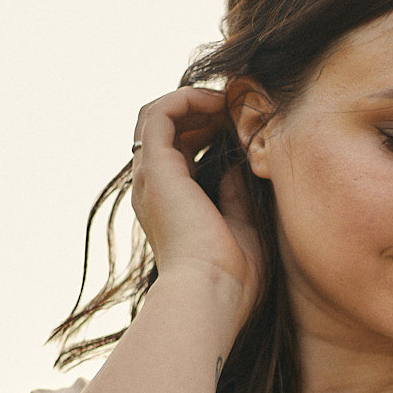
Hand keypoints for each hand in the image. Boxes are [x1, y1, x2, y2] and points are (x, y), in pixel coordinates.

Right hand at [130, 88, 263, 324]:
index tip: (238, 125)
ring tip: (227, 100)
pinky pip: (160, 113)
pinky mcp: (157, 167)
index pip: (178, 151)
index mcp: (169, 205)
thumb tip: (238, 166)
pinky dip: (187, 98)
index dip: (205, 129)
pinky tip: (218, 103)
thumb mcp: (242, 227)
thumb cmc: (232, 277)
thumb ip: (236, 195)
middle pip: (164, 129)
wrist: (211, 294)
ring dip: (192, 99)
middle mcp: (152, 188)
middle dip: (199, 110)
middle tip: (235, 108)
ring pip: (157, 115)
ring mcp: (151, 177)